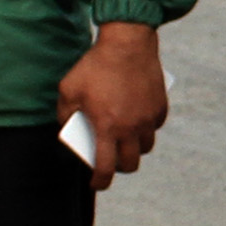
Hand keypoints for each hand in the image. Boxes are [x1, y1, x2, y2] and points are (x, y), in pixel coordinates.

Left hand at [54, 22, 169, 189]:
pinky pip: (154, 126)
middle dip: (120, 167)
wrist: (127, 42)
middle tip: (112, 159)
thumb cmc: (95, 65)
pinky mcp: (160, 105)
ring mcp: (148, 118)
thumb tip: (69, 128)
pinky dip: (146, 128)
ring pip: (146, 146)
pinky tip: (136, 118)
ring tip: (125, 138)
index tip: (96, 183)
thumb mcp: (68, 89)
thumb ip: (65, 114)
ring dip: (135, 147)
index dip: (100, 181)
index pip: (105, 168)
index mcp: (107, 128)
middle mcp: (131, 128)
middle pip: (131, 163)